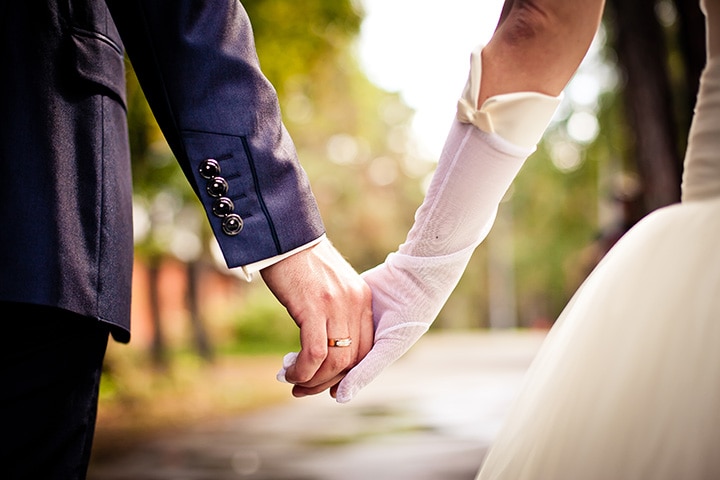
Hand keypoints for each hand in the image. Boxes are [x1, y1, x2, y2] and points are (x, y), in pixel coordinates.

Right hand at [261, 237, 372, 397]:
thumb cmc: (299, 262)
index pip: (366, 347)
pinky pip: (316, 353)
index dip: (347, 371)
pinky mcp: (314, 307)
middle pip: (353, 360)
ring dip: (313, 380)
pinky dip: (303, 370)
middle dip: (328, 382)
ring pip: (336, 362)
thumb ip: (334, 311)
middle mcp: (354, 303)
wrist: (283, 235)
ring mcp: (336, 305)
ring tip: (294, 383)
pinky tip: (289, 373)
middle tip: (305, 388)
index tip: (327, 382)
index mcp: (361, 299)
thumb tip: (323, 346)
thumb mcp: (328, 287)